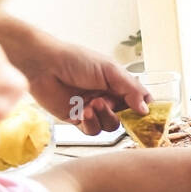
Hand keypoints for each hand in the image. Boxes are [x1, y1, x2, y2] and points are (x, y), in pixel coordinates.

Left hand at [25, 39, 149, 134]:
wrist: (44, 65)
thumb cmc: (77, 60)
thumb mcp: (111, 70)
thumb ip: (131, 90)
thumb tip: (146, 109)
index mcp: (118, 84)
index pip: (139, 101)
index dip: (143, 109)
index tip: (145, 115)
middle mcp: (108, 98)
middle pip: (126, 117)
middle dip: (120, 114)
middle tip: (108, 104)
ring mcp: (93, 110)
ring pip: (110, 126)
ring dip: (104, 117)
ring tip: (93, 104)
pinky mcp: (77, 119)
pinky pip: (92, 131)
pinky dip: (91, 124)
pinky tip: (84, 112)